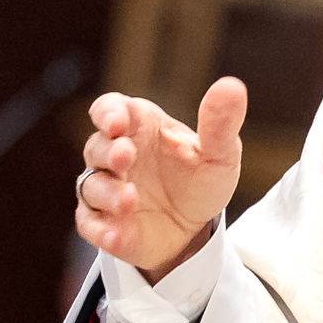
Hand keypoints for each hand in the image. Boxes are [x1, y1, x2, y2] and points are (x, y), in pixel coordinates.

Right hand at [75, 76, 246, 281]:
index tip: (117, 122)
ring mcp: (106, 190)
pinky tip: (119, 236)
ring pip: (91, 186)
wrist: (197, 229)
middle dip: (108, 151)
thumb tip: (231, 86)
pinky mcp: (103, 224)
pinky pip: (91, 225)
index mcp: (139, 127)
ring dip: (107, 192)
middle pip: (96, 146)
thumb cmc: (200, 181)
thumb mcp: (219, 154)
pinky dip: (102, 230)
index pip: (110, 109)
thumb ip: (220, 123)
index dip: (108, 113)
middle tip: (126, 156)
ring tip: (130, 200)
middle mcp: (116, 155)